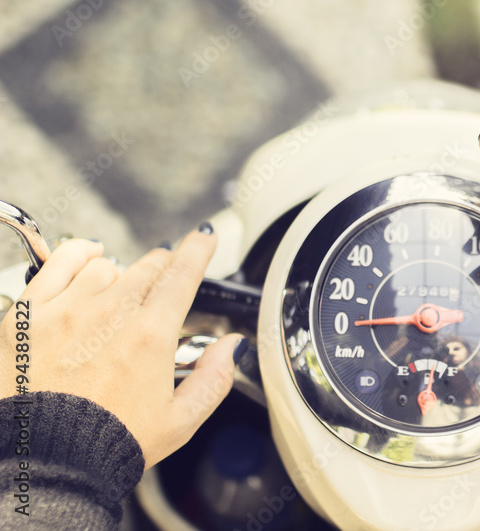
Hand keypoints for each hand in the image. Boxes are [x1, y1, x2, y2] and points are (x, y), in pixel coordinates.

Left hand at [0, 226, 244, 468]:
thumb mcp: (179, 422)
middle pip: (147, 267)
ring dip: (120, 275)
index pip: (182, 275)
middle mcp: (110, 313)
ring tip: (119, 293)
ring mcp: (67, 309)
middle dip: (163, 267)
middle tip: (164, 280)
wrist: (42, 462)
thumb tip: (232, 347)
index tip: (203, 237)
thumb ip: (214, 379)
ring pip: (106, 267)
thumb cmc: (107, 443)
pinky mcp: (28, 315)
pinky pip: (58, 264)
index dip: (198, 249)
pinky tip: (87, 259)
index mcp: (150, 336)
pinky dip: (77, 255)